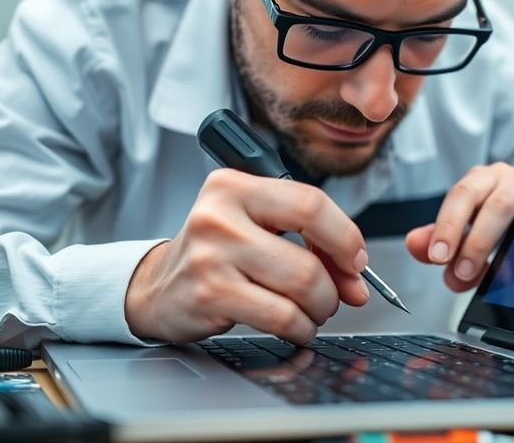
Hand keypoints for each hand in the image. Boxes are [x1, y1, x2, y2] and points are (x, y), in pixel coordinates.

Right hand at [124, 169, 369, 343]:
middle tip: (332, 295)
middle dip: (334, 286)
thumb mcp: (257, 226)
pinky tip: (294, 325)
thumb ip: (309, 241)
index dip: (345, 237)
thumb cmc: (217, 253)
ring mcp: (211, 257)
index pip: (311, 204)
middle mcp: (219, 215)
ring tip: (309, 310)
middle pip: (309, 257)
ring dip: (319, 309)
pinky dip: (300, 328)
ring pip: (302, 288)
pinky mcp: (209, 295)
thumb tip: (356, 278)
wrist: (157, 287)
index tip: (355, 260)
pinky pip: (281, 318)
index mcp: (234, 186)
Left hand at [405, 162, 513, 291]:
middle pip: (499, 206)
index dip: (449, 226)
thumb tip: (415, 245)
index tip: (439, 257)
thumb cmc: (491, 214)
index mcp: (482, 179)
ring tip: (508, 280)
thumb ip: (437, 238)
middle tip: (465, 274)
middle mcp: (513, 179)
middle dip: (480, 244)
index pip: (462, 195)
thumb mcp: (461, 224)